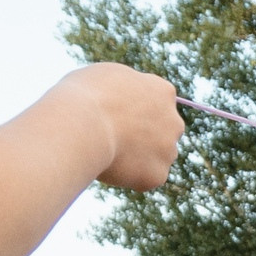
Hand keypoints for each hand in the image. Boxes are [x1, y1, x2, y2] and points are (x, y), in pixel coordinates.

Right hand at [65, 64, 183, 191]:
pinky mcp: (158, 175)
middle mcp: (174, 121)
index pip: (156, 101)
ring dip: (137, 156)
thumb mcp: (106, 76)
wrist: (82, 125)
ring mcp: (169, 151)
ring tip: (108, 150)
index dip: (133, 108)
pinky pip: (144, 178)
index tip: (115, 113)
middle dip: (142, 135)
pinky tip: (109, 166)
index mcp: (162, 91)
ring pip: (155, 157)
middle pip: (161, 131)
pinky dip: (128, 176)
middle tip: (113, 136)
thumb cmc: (85, 95)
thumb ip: (124, 87)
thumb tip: (122, 97)